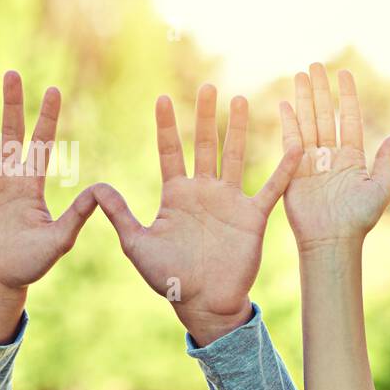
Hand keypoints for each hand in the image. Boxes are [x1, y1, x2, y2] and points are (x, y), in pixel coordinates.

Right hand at [0, 71, 96, 342]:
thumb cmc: (28, 267)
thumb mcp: (57, 241)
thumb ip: (76, 216)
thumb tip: (101, 190)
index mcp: (31, 185)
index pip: (41, 143)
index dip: (47, 117)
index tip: (54, 89)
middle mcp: (7, 178)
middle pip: (10, 132)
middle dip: (12, 104)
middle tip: (13, 74)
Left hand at [92, 85, 301, 346]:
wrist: (204, 303)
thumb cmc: (168, 278)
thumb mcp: (137, 244)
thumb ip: (119, 215)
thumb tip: (95, 187)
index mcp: (176, 196)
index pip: (170, 152)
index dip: (166, 126)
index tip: (162, 98)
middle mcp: (203, 192)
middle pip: (204, 145)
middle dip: (204, 116)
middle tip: (207, 86)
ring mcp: (229, 201)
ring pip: (234, 156)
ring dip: (237, 129)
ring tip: (239, 99)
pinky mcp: (252, 216)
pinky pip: (271, 187)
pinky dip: (283, 168)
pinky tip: (295, 145)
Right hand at [280, 65, 389, 250]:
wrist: (333, 240)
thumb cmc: (359, 219)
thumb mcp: (381, 188)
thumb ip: (384, 160)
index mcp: (351, 157)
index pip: (347, 118)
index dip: (345, 96)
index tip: (343, 73)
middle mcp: (329, 156)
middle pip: (323, 114)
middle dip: (320, 90)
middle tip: (315, 65)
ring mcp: (310, 162)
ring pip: (307, 122)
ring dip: (303, 99)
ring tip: (300, 75)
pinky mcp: (293, 170)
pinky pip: (290, 142)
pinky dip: (288, 123)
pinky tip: (285, 104)